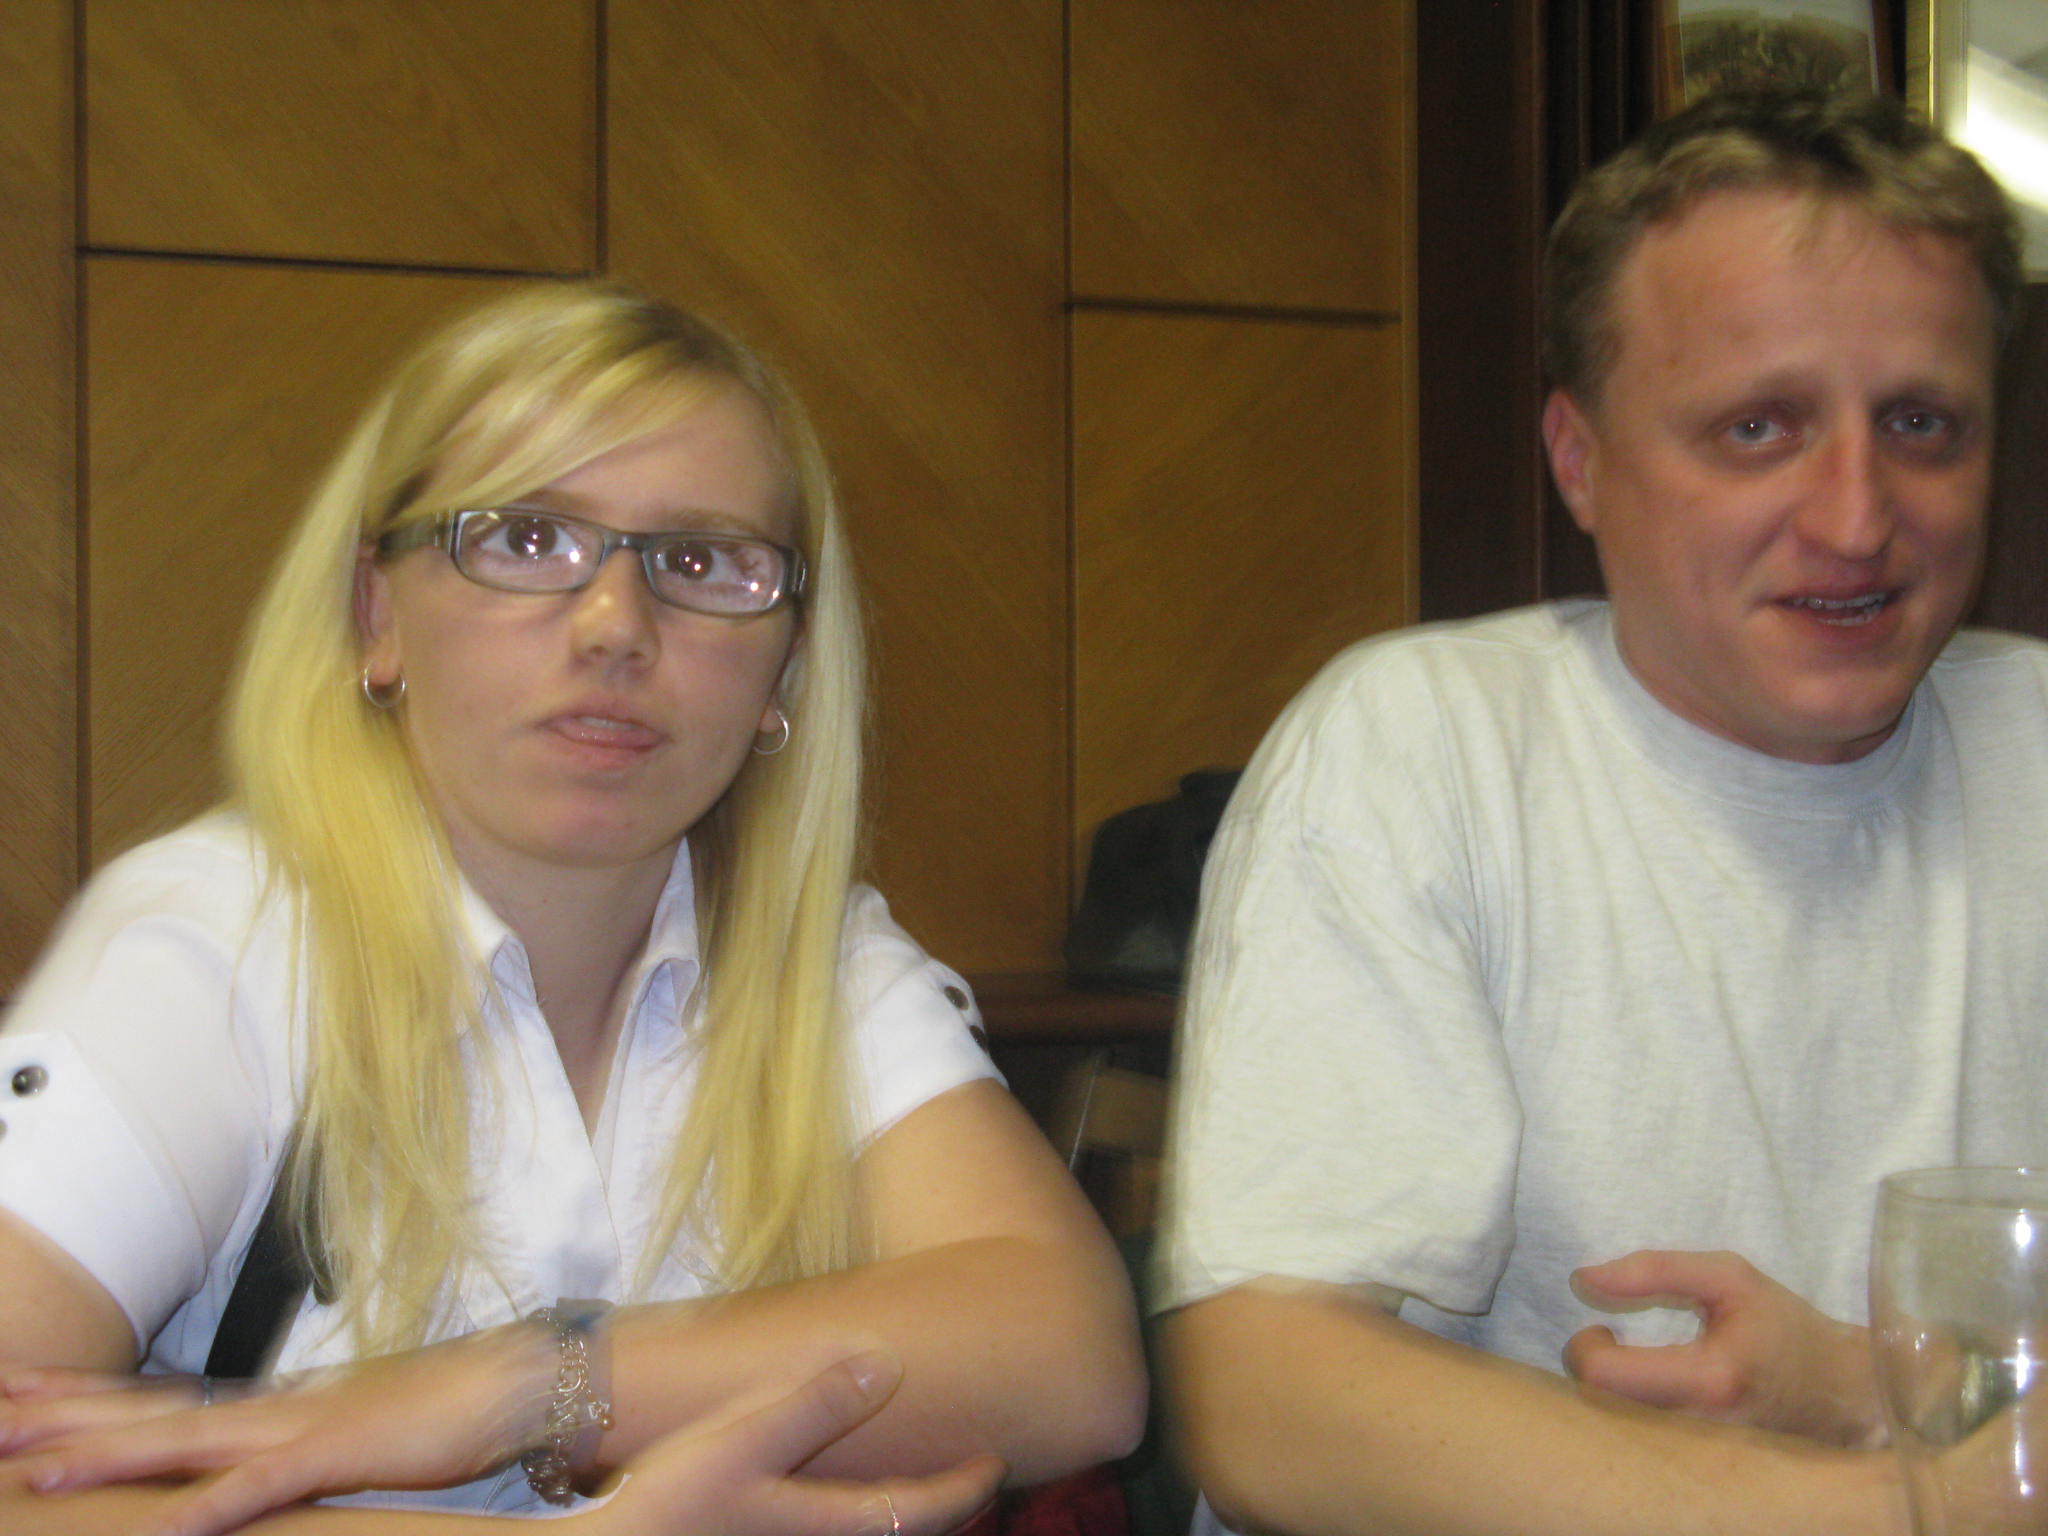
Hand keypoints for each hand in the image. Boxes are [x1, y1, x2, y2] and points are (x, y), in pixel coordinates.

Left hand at [8, 1323, 560, 1535]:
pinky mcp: (341, 1452)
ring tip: (34, 1467)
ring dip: (106, 1455)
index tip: (23, 1390)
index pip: (163, 1398)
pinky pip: (260, 1488)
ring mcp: (304, 1425)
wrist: (522, 1380)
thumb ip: (304, 1449)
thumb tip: (265, 1462)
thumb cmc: (450, 1412)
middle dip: (66, 1415)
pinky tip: (159, 1533)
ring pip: (185, 1440)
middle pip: (150, 1412)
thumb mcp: (359, 1433)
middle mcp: (275, 1406)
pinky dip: (206, 1509)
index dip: (89, 1398)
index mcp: (276, 1404)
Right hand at [585, 1349, 1002, 1535]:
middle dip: (936, 1507)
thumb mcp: (746, 1438)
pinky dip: (853, 1511)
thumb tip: (885, 1365)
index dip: (962, 1488)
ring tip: (910, 1481)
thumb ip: (814, 1402)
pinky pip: (824, 1528)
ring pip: (859, 1533)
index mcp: (825, 1525)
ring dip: (894, 1510)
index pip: (917, 1511)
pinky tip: (832, 1489)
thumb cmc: (674, 1500)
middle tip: (969, 1478)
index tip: (996, 1465)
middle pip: (894, 1531)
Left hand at [1563, 1249, 1882, 1446]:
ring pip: (1617, 1434)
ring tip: (1632, 1371)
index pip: (1604, 1377)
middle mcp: (1702, 1430)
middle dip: (1591, 1375)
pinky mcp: (1701, 1473)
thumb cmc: (1783, 1327)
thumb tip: (1583, 1279)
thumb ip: (1654, 1270)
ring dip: (1609, 1398)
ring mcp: (1702, 1460)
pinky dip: (1630, 1419)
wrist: (1842, 1391)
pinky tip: (1650, 1398)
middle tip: (1611, 1349)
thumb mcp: (1729, 1277)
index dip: (1586, 1349)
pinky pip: (1640, 1448)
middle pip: (1600, 1412)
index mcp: (1710, 1380)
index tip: (1604, 1330)